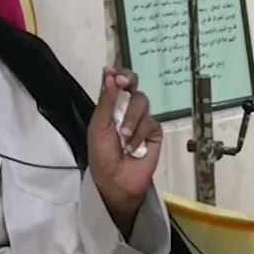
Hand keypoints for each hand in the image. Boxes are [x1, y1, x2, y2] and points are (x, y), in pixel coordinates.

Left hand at [88, 66, 162, 216]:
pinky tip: (132, 148)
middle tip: (124, 85)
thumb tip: (110, 73)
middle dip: (129, 82)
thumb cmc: (102, 154)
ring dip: (131, 118)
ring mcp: (142, 119)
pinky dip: (140, 134)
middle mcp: (127, 108)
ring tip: (123, 137)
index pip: (117, 82)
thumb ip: (106, 101)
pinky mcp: (155, 131)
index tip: (113, 73)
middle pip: (134, 85)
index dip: (118, 74)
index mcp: (111, 105)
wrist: (116, 180)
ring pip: (142, 102)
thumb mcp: (99, 126)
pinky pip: (151, 122)